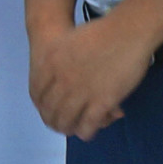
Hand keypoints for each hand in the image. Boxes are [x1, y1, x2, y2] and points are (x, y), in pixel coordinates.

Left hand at [28, 15, 152, 140]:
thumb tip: (57, 81)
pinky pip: (88, 125)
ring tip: (75, 130)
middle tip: (61, 125)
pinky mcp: (101, 102)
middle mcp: (60, 80)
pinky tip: (90, 130)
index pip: (37, 95)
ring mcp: (80, 92)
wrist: (125, 32)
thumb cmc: (99, 33)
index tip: (47, 111)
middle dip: (55, 121)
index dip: (42, 107)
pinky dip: (87, 131)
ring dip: (70, 129)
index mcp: (48, 64)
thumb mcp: (65, 43)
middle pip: (51, 110)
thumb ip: (57, 62)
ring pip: (67, 121)